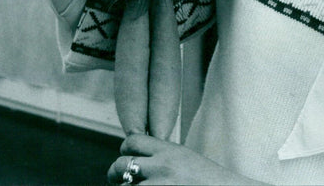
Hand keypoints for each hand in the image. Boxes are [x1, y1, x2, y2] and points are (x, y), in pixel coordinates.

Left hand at [106, 134, 264, 184]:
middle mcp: (162, 166)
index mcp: (169, 150)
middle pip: (121, 164)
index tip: (128, 158)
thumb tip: (134, 159)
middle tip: (119, 180)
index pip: (131, 142)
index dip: (125, 150)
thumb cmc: (208, 181)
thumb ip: (161, 156)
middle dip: (115, 173)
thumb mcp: (185, 159)